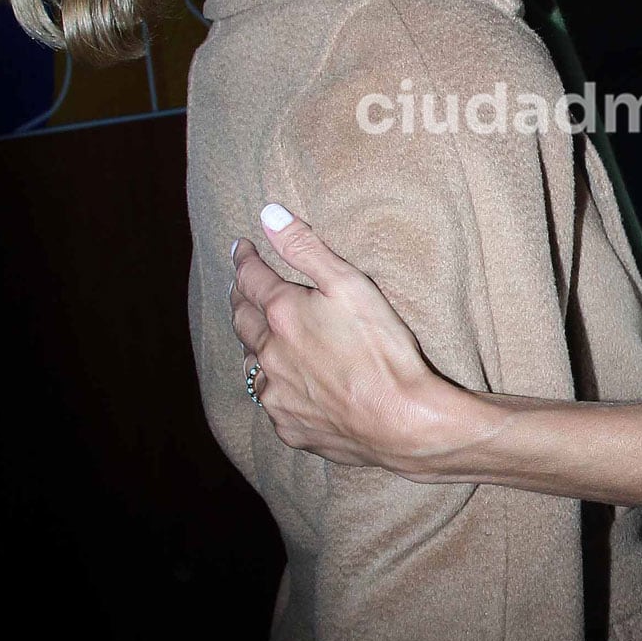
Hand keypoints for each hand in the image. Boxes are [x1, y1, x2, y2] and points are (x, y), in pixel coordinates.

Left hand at [230, 205, 483, 470]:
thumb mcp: (351, 285)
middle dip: (240, 299)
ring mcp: (276, 394)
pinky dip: (272, 384)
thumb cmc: (383, 350)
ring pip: (251, 363)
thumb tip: (268, 215)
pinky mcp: (288, 425)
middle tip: (241, 287)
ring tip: (256, 333)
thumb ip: (305, 249)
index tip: (242, 248)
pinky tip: (282, 382)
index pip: (251, 278)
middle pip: (242, 320)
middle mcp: (269, 354)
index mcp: (283, 314)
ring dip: (251, 343)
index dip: (245, 259)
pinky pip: (270, 400)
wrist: (401, 421)